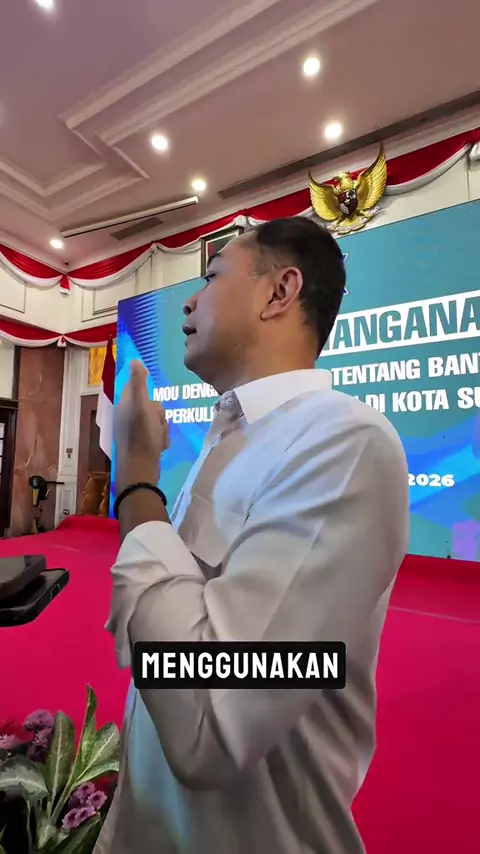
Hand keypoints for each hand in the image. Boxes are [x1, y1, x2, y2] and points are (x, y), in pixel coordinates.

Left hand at [114, 361, 168, 495]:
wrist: (140, 471)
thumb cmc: (141, 437)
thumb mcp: (141, 406)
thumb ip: (138, 382)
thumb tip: (134, 359)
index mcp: (124, 404)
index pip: (135, 385)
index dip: (147, 389)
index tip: (155, 395)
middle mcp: (126, 416)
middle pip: (150, 403)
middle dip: (158, 413)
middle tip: (157, 422)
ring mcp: (133, 430)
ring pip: (156, 419)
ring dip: (162, 427)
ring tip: (159, 437)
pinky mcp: (141, 443)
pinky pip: (156, 434)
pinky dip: (160, 439)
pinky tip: (160, 446)